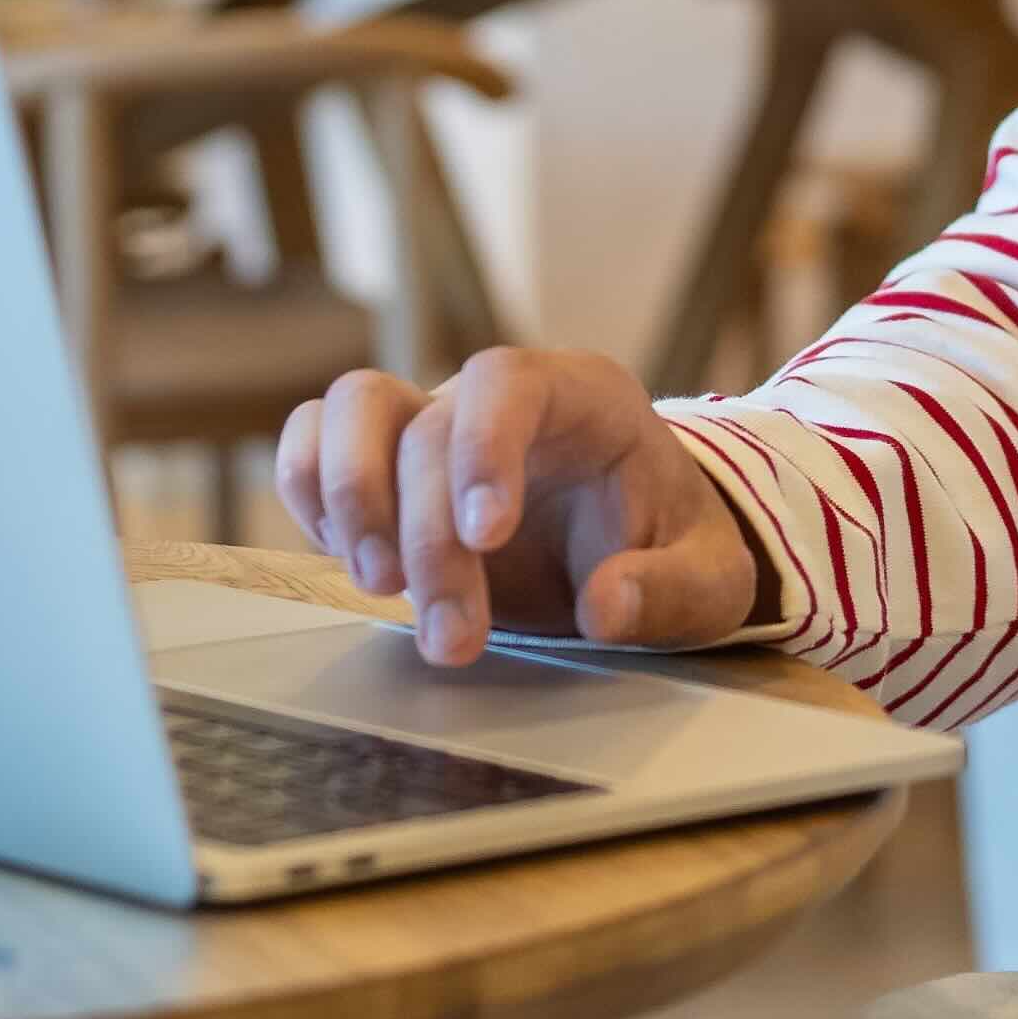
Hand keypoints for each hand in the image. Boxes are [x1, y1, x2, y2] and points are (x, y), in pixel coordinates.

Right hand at [273, 345, 767, 667]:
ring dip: (349, 500)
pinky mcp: (385, 464)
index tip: (488, 536)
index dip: (483, 448)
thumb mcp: (708, 580)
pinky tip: (351, 562)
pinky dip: (310, 493)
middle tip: (454, 638)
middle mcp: (497, 398)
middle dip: (429, 541)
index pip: (508, 381)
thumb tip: (607, 606)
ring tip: (381, 588)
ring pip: (352, 408)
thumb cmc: (671, 546)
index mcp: (583, 397)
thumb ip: (671, 591)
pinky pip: (314, 441)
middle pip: (427, 430)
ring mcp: (434, 422)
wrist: (636, 546)